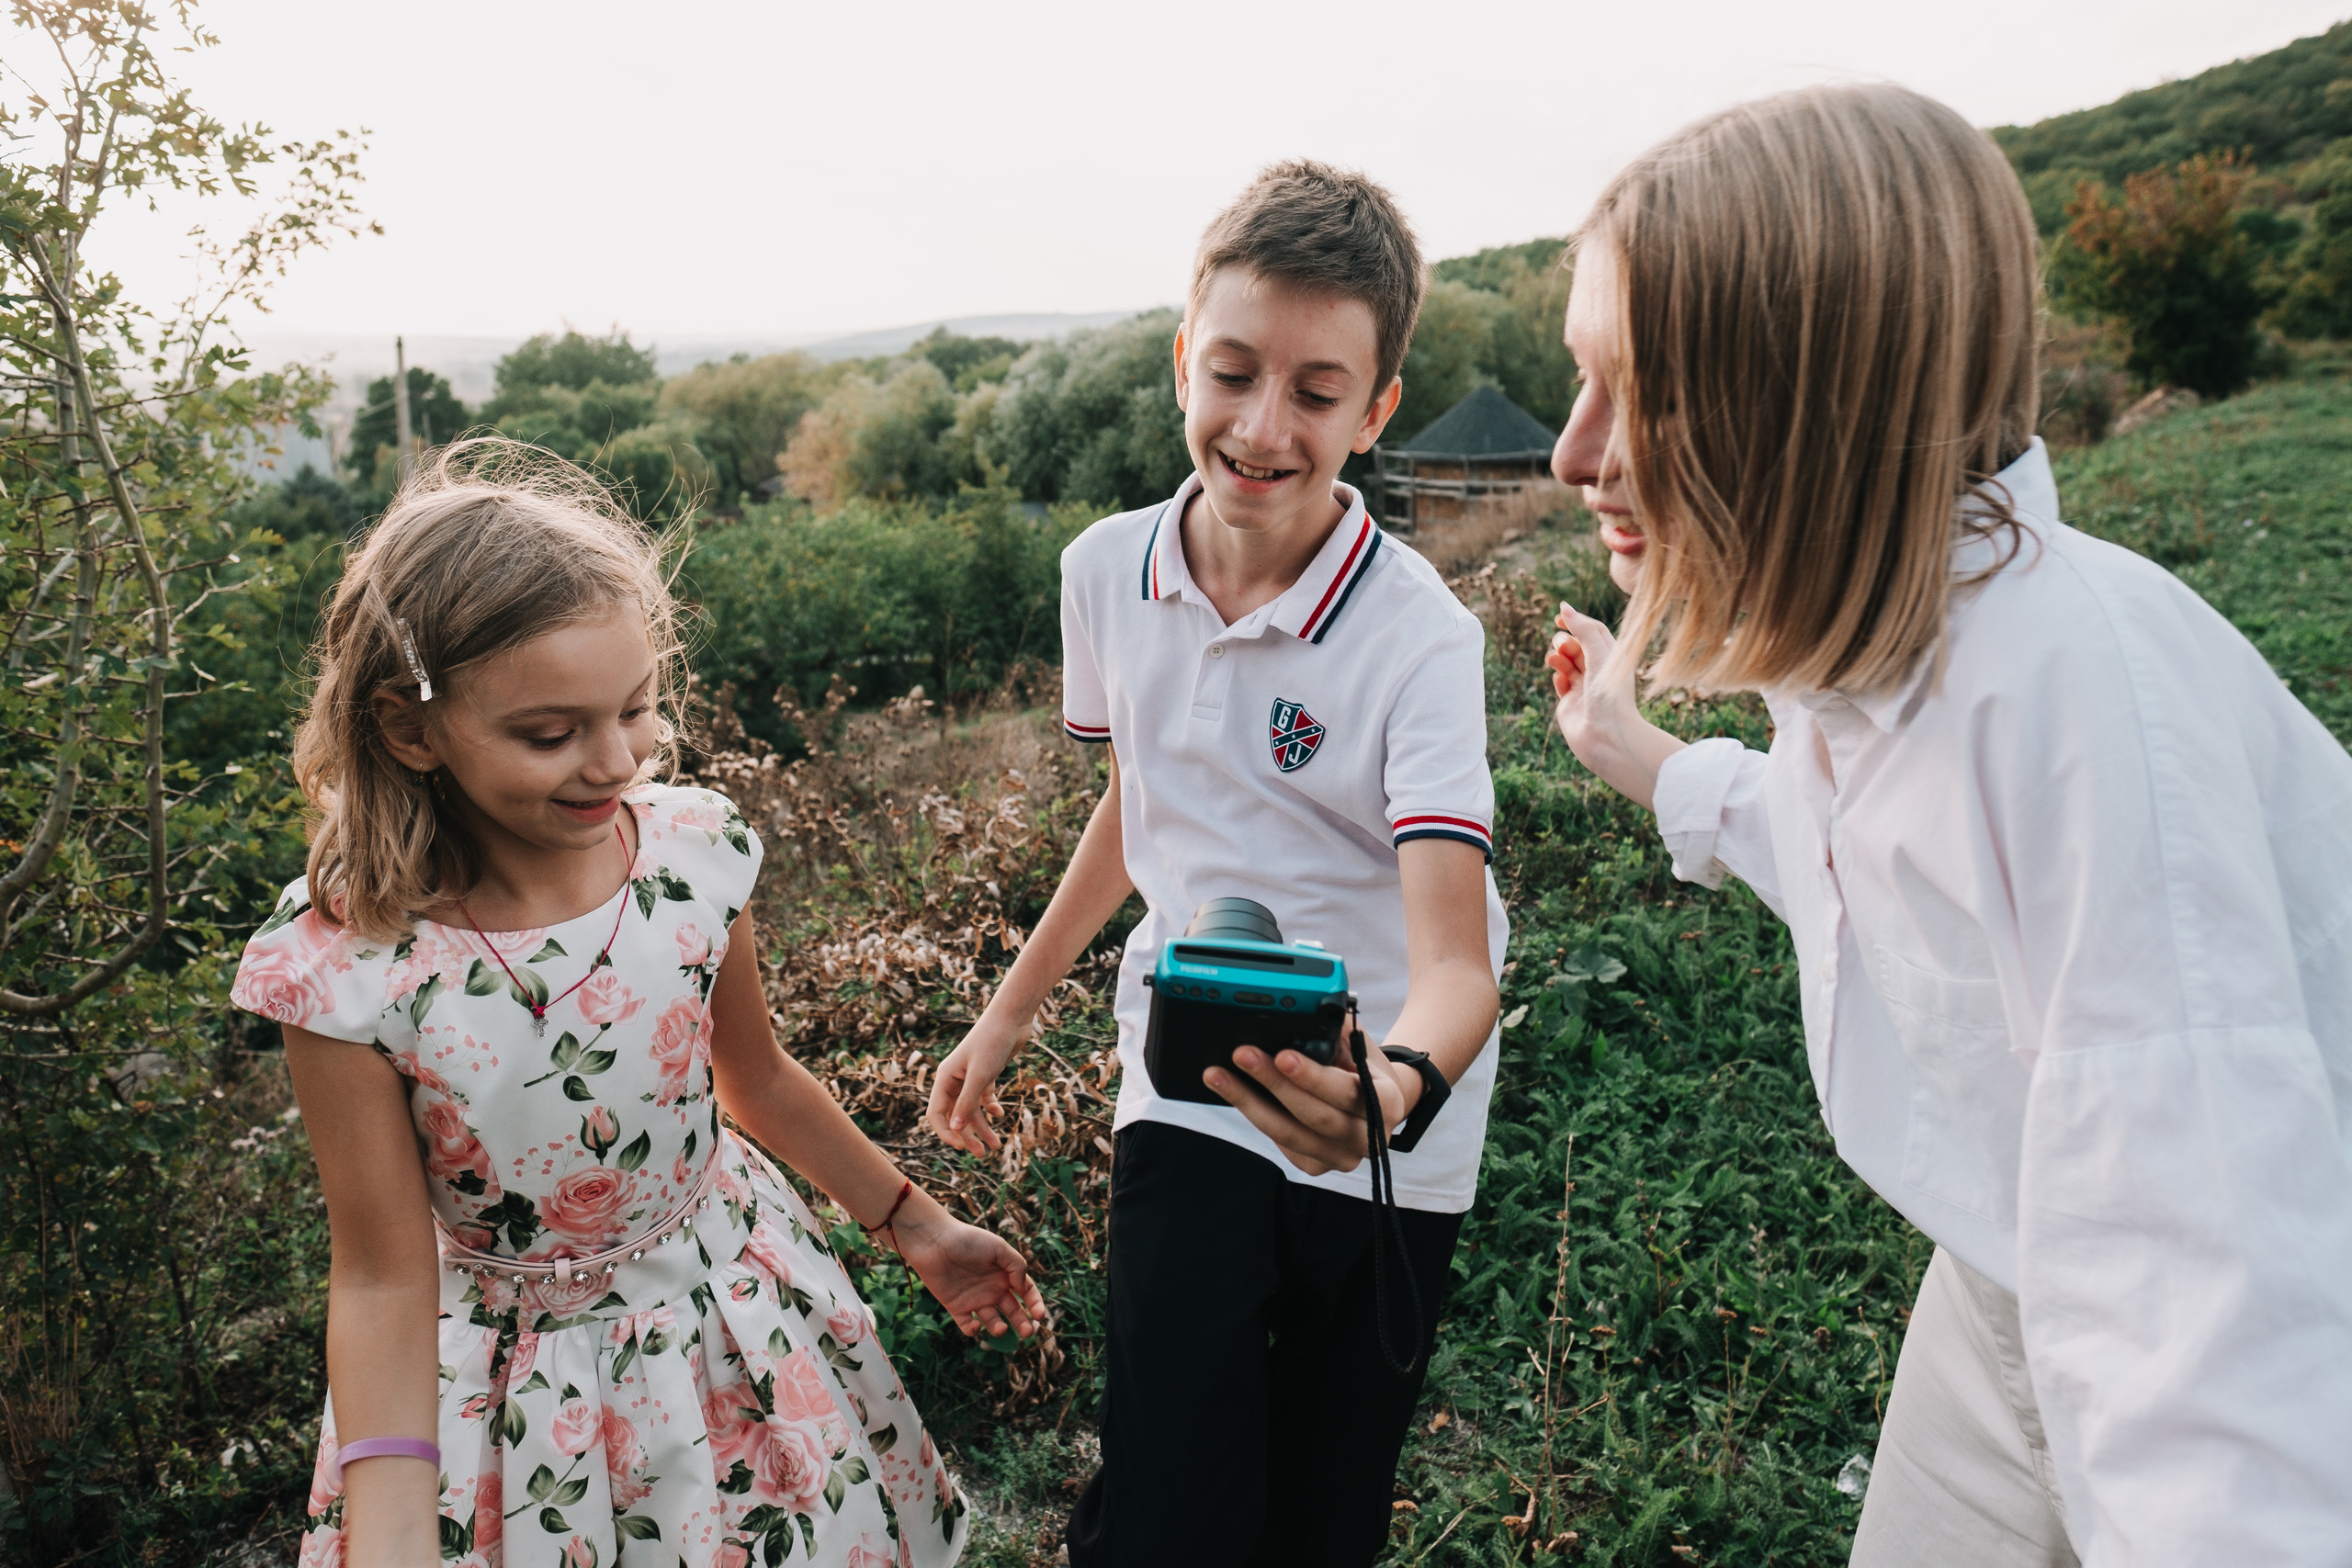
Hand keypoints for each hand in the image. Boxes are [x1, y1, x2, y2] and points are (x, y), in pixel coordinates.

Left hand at [895, 1209, 1048, 1339]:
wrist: (934, 1242)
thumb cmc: (968, 1240)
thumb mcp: (999, 1247)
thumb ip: (1016, 1266)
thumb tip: (1023, 1289)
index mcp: (1005, 1274)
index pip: (1026, 1292)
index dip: (1035, 1304)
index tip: (1039, 1316)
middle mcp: (992, 1288)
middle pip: (1013, 1310)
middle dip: (1022, 1323)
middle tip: (1027, 1333)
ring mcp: (975, 1299)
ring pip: (992, 1321)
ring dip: (998, 1328)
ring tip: (1000, 1329)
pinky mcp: (957, 1307)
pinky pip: (967, 1325)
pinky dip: (973, 1330)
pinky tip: (976, 1326)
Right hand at [928, 1013, 1025, 1154]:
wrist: (1012, 1017)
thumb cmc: (993, 1042)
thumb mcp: (980, 1075)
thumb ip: (967, 1103)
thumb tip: (956, 1129)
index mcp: (945, 1078)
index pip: (936, 1113)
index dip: (946, 1132)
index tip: (961, 1147)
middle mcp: (954, 1079)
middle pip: (955, 1114)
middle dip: (967, 1135)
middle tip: (982, 1154)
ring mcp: (970, 1076)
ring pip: (972, 1109)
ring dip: (983, 1127)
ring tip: (996, 1145)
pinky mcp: (986, 1073)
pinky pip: (983, 1097)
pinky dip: (991, 1108)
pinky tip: (1000, 1114)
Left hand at [1203, 1023, 1416, 1176]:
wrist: (1378, 1104)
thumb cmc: (1364, 1067)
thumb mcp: (1361, 1044)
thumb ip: (1339, 1029)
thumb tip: (1307, 1008)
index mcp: (1388, 1104)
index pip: (1346, 1091)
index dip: (1312, 1076)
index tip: (1282, 1055)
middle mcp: (1369, 1139)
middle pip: (1313, 1116)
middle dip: (1272, 1084)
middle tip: (1242, 1055)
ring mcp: (1342, 1158)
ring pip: (1289, 1134)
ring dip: (1249, 1102)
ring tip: (1218, 1075)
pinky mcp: (1317, 1166)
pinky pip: (1281, 1144)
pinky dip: (1255, 1116)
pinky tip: (1233, 1094)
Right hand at [1545, 601, 1679, 810]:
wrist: (1606, 736)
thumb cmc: (1610, 696)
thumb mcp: (1599, 655)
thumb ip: (1583, 629)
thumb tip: (1564, 607)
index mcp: (1612, 657)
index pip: (1593, 631)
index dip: (1577, 622)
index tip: (1559, 617)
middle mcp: (1598, 671)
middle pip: (1576, 645)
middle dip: (1564, 641)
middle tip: (1562, 647)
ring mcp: (1584, 687)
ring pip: (1565, 662)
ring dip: (1557, 657)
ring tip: (1554, 660)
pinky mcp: (1570, 702)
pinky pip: (1560, 683)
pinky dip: (1558, 678)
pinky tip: (1561, 683)